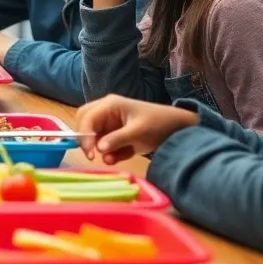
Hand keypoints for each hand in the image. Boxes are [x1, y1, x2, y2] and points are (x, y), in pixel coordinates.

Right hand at [75, 95, 198, 165]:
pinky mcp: (116, 134)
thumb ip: (117, 139)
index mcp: (110, 105)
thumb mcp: (138, 132)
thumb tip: (98, 148)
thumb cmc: (158, 124)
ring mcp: (111, 122)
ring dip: (99, 148)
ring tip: (112, 159)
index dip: (84, 135)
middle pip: (84, 122)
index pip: (87, 117)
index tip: (90, 153)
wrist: (177, 128)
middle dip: (86, 139)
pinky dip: (110, 152)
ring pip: (93, 135)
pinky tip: (121, 156)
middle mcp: (106, 111)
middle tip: (93, 156)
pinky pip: (105, 143)